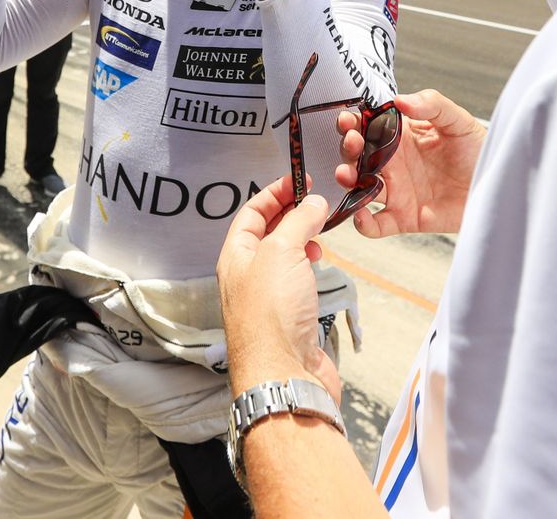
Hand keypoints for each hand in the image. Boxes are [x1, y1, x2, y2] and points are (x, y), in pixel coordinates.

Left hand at [217, 177, 341, 400]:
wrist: (285, 375)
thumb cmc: (272, 316)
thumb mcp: (282, 252)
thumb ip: (298, 221)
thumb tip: (313, 202)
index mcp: (235, 257)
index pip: (251, 213)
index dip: (274, 193)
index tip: (300, 181)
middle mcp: (248, 277)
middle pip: (268, 234)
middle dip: (291, 215)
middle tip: (317, 203)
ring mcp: (269, 298)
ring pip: (285, 258)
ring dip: (302, 241)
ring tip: (319, 235)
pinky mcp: (290, 317)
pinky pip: (299, 281)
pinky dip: (310, 268)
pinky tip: (321, 265)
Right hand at [336, 89, 484, 236]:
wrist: (498, 183)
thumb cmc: (478, 150)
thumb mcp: (458, 120)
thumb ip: (431, 105)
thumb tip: (400, 99)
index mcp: (401, 137)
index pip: (368, 127)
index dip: (353, 122)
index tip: (349, 119)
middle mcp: (394, 163)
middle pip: (358, 155)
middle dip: (347, 148)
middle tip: (352, 142)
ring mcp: (397, 190)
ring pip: (360, 186)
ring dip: (347, 180)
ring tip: (347, 174)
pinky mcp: (405, 216)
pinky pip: (377, 224)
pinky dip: (363, 223)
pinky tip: (360, 214)